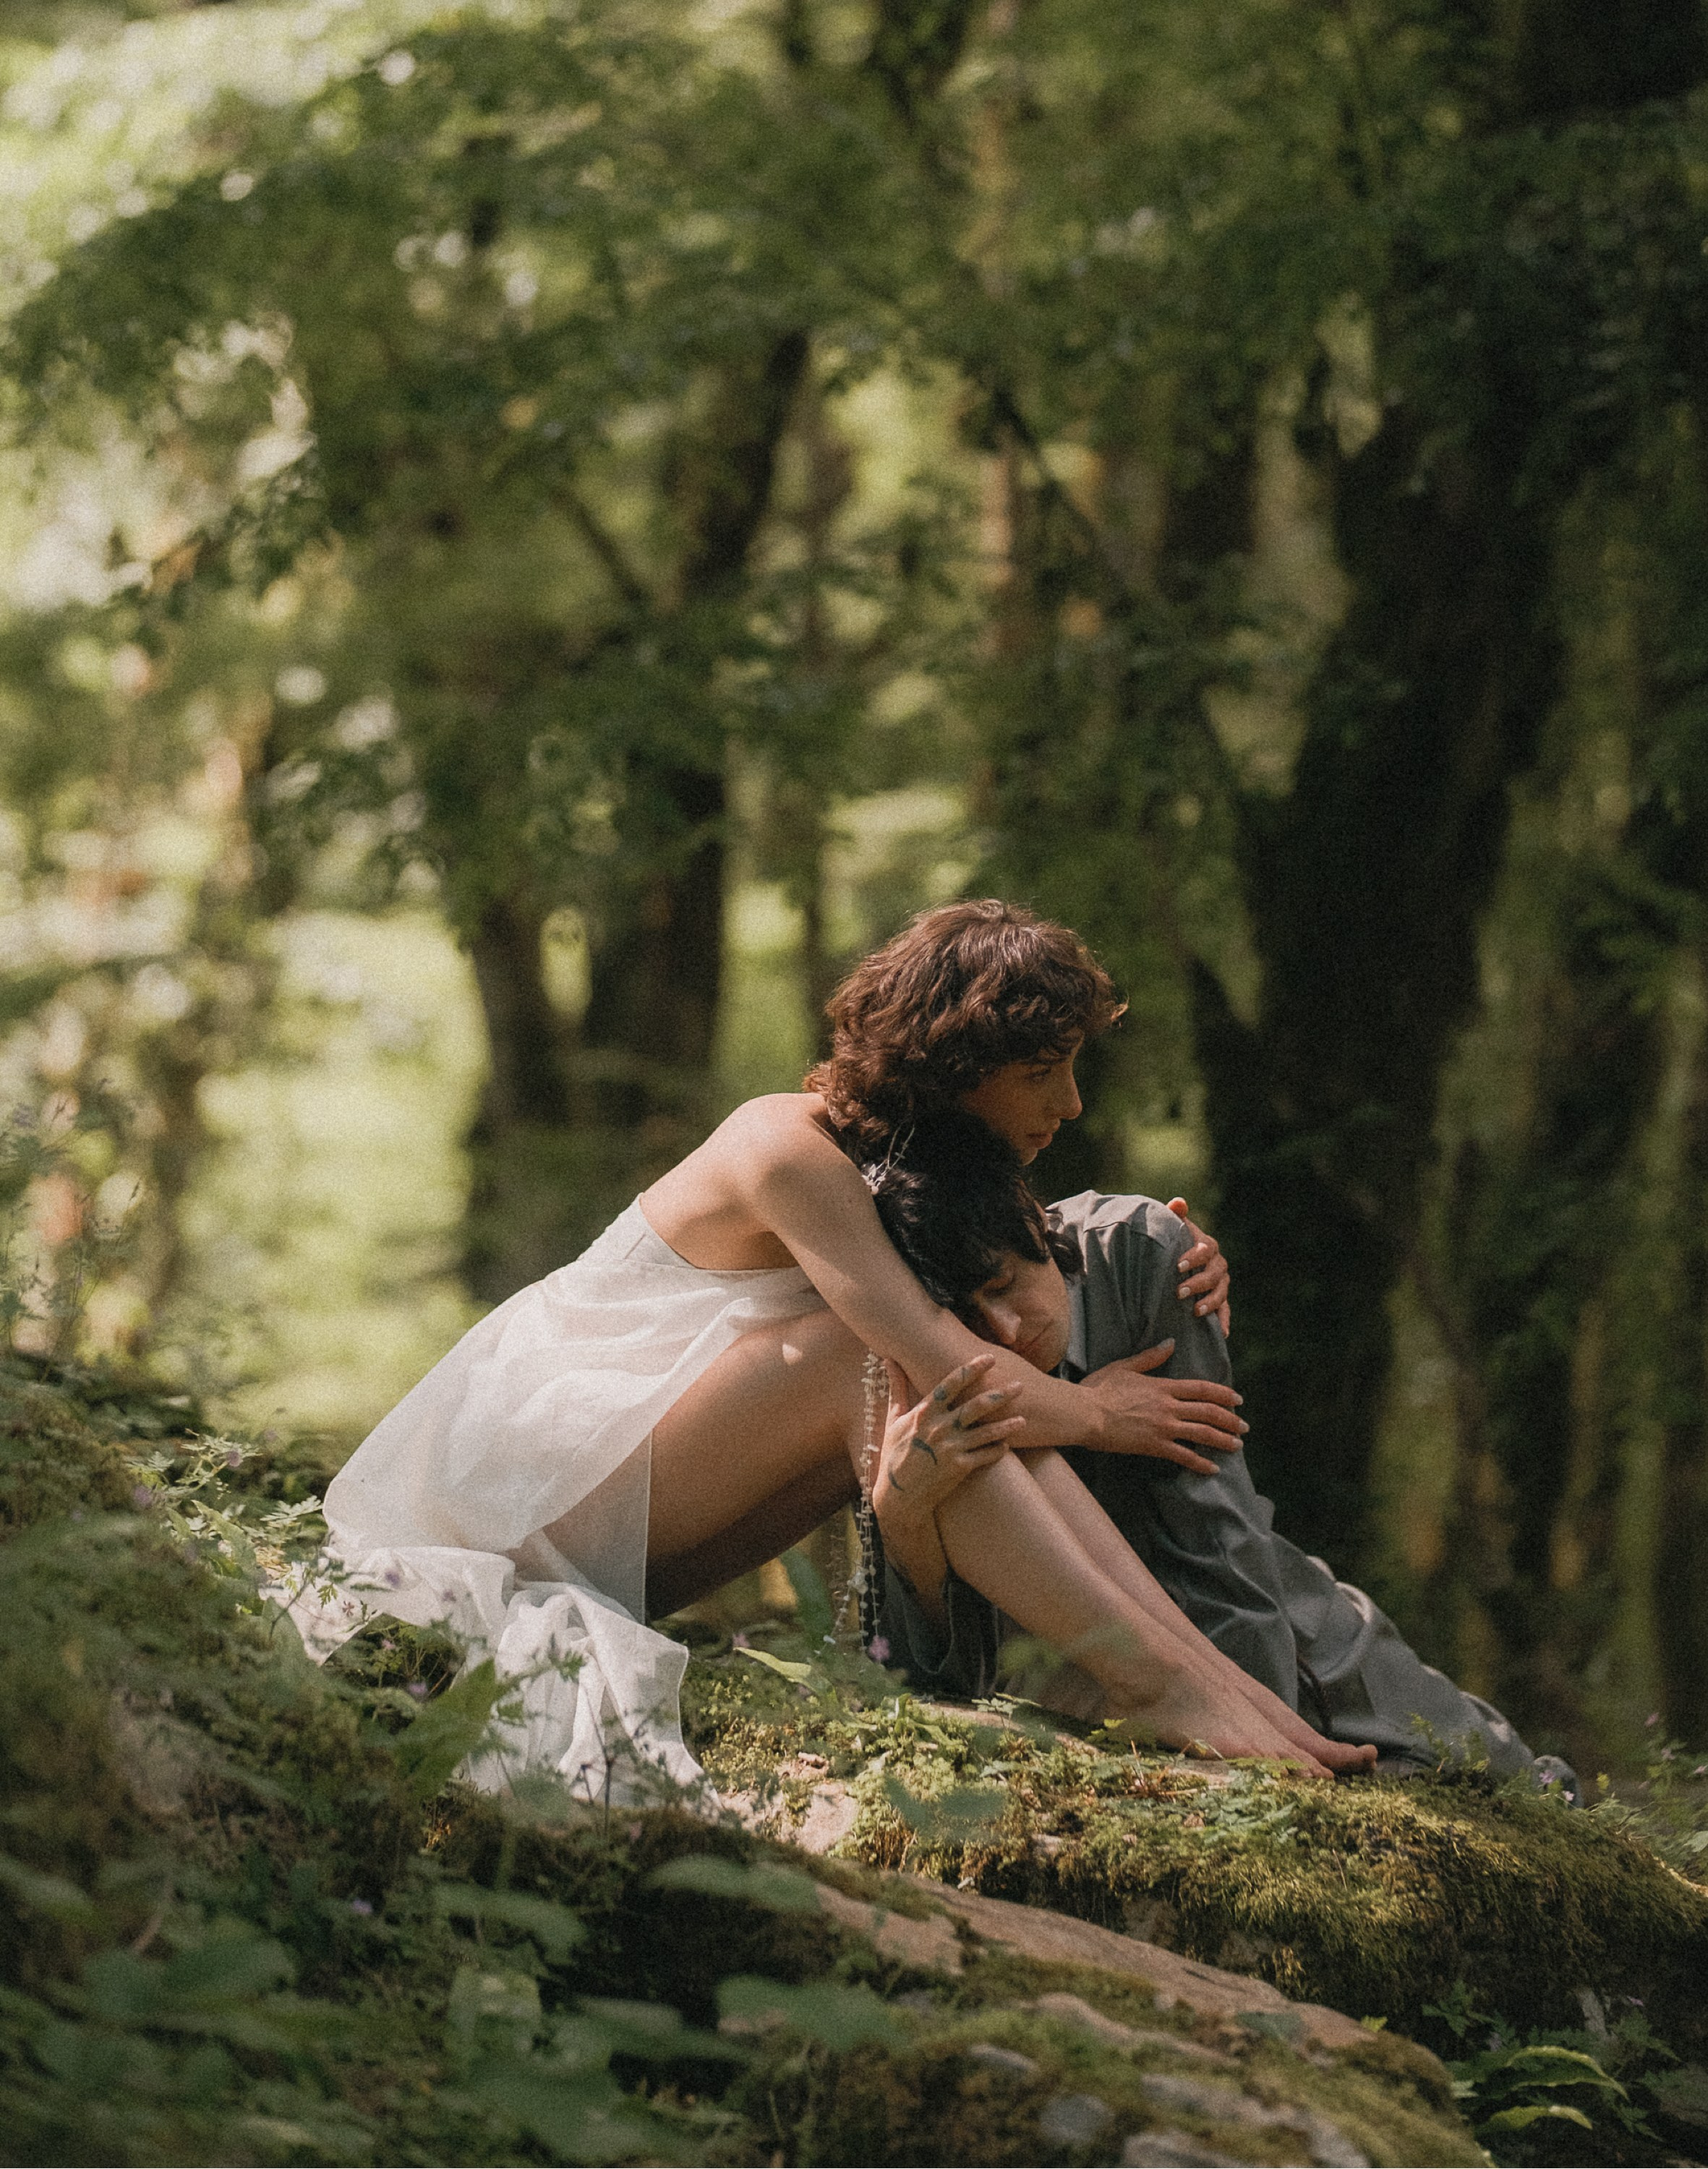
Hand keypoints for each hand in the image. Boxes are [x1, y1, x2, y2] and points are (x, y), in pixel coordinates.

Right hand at [873, 1353, 1023, 1532]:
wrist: (897, 1496)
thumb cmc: (894, 1454)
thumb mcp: (893, 1419)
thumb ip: (897, 1388)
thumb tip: (888, 1359)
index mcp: (923, 1413)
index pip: (950, 1385)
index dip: (970, 1369)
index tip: (989, 1358)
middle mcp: (938, 1428)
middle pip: (975, 1406)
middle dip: (1000, 1394)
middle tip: (1020, 1385)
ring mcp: (950, 1449)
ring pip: (986, 1432)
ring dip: (1007, 1425)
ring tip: (1024, 1419)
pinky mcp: (959, 1468)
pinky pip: (985, 1456)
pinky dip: (998, 1450)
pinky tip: (1008, 1444)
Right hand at [1080, 1341, 1245, 1473]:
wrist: (1084, 1413)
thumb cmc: (1099, 1389)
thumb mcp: (1125, 1367)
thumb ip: (1150, 1357)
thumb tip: (1170, 1343)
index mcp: (1163, 1387)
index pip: (1202, 1389)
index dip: (1223, 1394)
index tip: (1238, 1400)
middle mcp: (1168, 1407)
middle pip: (1208, 1413)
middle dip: (1230, 1420)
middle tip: (1244, 1427)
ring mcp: (1163, 1428)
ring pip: (1202, 1434)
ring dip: (1223, 1440)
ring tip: (1237, 1446)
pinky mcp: (1154, 1446)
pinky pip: (1183, 1456)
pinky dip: (1200, 1463)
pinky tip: (1213, 1469)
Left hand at [1168, 1197, 1230, 1335]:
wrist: (1175, 1262)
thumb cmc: (1171, 1243)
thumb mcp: (1171, 1229)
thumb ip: (1175, 1216)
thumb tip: (1179, 1202)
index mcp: (1207, 1245)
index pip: (1205, 1249)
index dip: (1194, 1257)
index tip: (1178, 1266)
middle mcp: (1218, 1264)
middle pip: (1214, 1274)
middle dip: (1198, 1283)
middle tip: (1179, 1292)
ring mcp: (1221, 1283)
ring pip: (1221, 1293)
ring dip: (1210, 1303)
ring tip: (1195, 1312)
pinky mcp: (1220, 1301)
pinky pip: (1225, 1312)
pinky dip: (1224, 1322)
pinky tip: (1222, 1333)